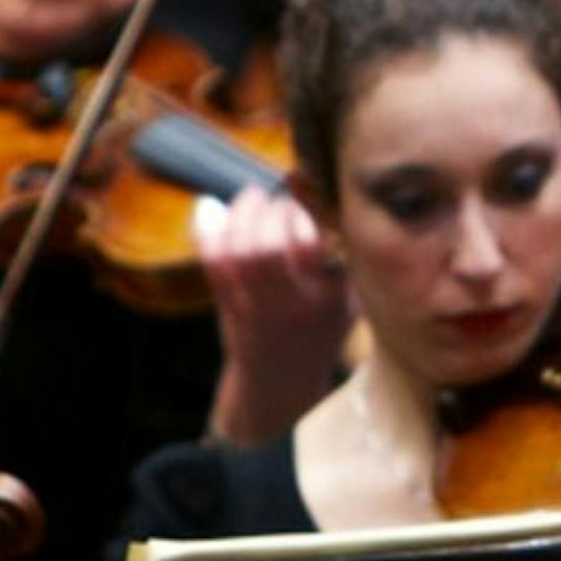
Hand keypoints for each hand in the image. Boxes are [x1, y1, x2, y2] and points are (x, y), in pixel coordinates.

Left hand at [197, 184, 353, 444]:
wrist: (280, 380)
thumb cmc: (321, 326)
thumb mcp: (349, 294)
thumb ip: (338, 247)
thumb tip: (302, 181)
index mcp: (331, 295)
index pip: (317, 243)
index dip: (307, 209)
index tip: (308, 194)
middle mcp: (293, 301)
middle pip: (270, 245)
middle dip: (273, 210)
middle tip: (279, 200)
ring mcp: (257, 306)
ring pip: (241, 251)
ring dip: (243, 214)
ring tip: (253, 198)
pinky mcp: (229, 306)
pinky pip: (214, 263)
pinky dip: (211, 232)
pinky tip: (218, 214)